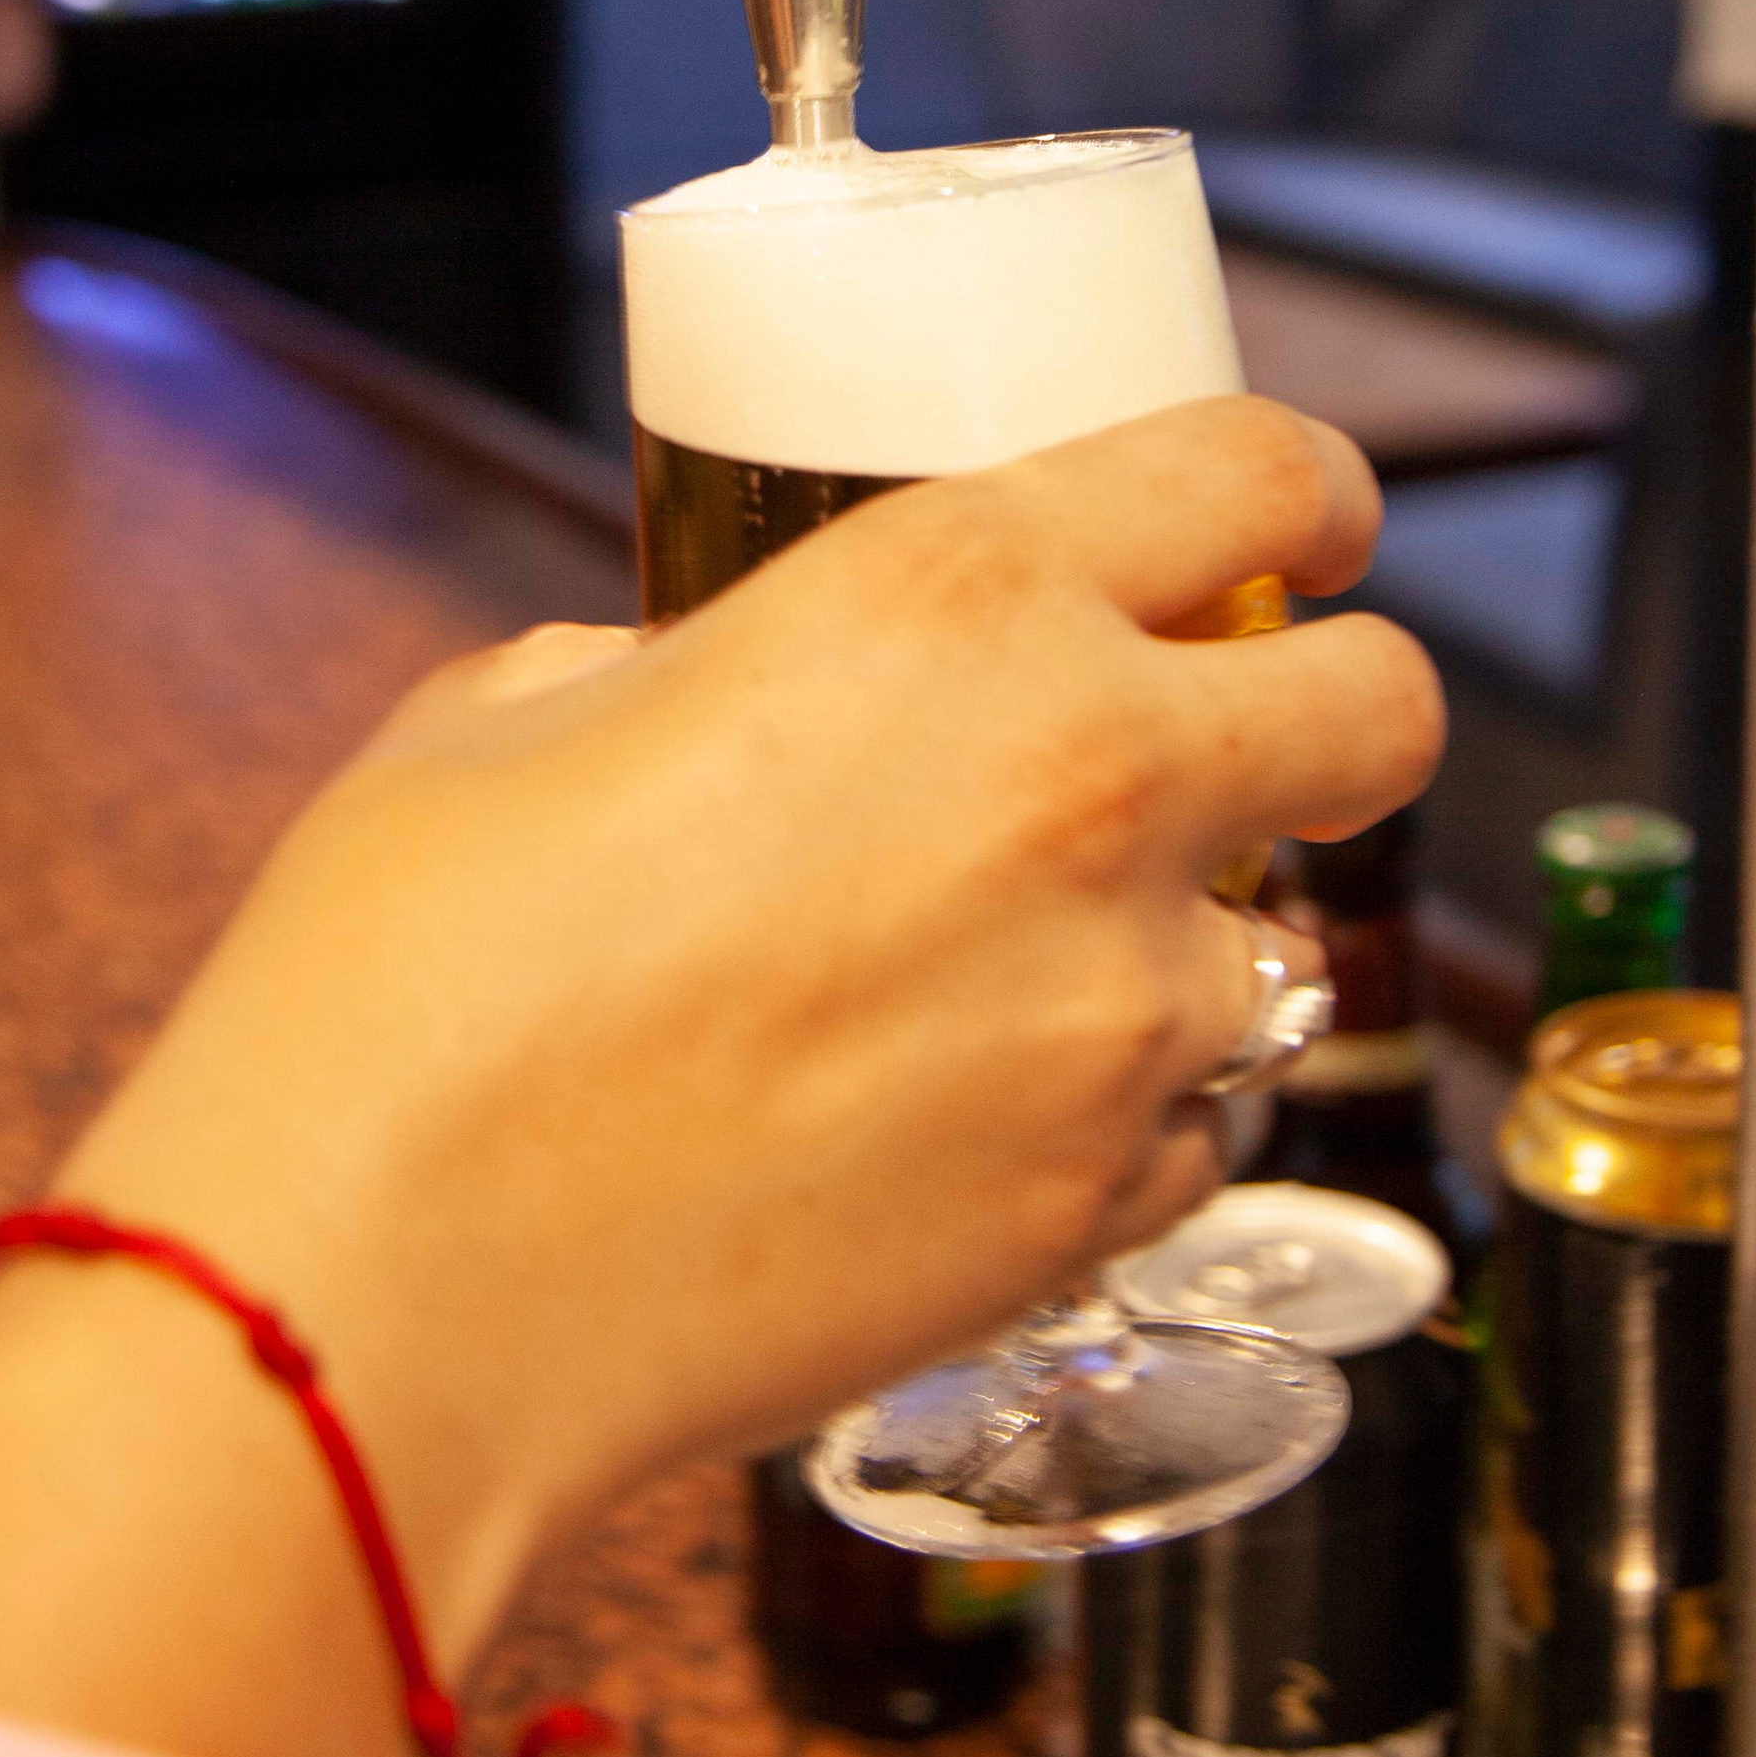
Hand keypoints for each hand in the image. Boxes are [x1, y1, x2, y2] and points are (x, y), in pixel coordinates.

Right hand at [52, 393, 1443, 1622]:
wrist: (370, 1285)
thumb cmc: (403, 977)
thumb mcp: (522, 707)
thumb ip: (691, 665)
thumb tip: (729, 701)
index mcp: (949, 592)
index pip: (1259, 471)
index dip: (1315, 491)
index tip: (1313, 526)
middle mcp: (1084, 780)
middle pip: (1384, 708)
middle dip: (1342, 707)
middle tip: (1254, 739)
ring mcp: (1114, 1014)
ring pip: (1275, 954)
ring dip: (1176, 951)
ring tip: (995, 990)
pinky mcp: (1096, 1210)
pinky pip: (1192, 1135)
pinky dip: (1119, 1125)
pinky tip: (960, 1130)